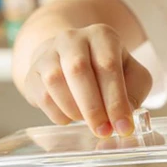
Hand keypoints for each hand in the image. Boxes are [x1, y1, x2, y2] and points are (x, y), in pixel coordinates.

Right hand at [22, 24, 152, 136]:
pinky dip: (59, 114)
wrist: (70, 59)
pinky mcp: (32, 72)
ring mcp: (48, 53)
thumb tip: (124, 116)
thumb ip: (135, 93)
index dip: (116, 100)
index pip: (108, 66)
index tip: (124, 128)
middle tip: (103, 131)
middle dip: (93, 108)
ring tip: (87, 120)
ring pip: (56, 82)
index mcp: (102, 36)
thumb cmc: (106, 70)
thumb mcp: (132, 75)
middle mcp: (72, 38)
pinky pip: (42, 96)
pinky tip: (71, 117)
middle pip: (78, 70)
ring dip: (74, 110)